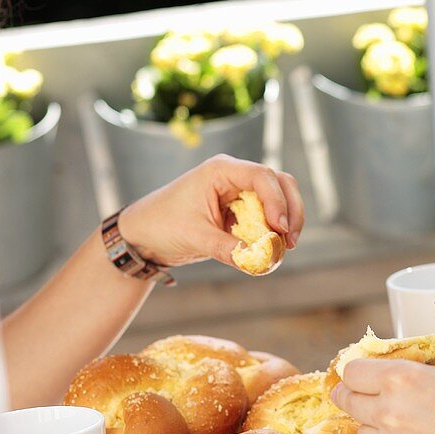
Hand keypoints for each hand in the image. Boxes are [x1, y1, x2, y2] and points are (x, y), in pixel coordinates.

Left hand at [116, 154, 304, 270]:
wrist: (144, 235)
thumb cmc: (162, 226)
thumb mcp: (195, 237)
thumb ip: (228, 249)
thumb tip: (259, 263)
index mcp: (221, 170)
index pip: (263, 176)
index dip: (277, 201)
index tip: (280, 229)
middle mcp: (234, 176)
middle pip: (280, 183)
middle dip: (291, 211)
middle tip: (290, 241)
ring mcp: (240, 192)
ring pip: (279, 198)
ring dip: (287, 221)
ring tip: (283, 249)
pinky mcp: (241, 210)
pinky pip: (267, 216)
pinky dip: (274, 232)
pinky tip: (272, 250)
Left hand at [330, 360, 434, 433]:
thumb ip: (427, 370)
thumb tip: (413, 369)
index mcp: (402, 379)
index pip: (352, 372)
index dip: (357, 370)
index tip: (362, 372)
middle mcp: (390, 414)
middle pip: (348, 402)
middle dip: (354, 395)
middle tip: (363, 393)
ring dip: (374, 424)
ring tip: (401, 420)